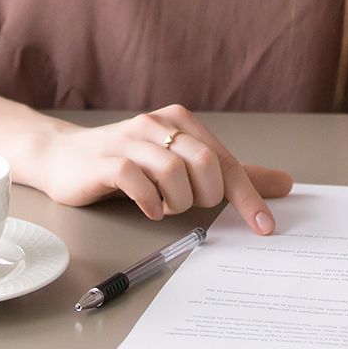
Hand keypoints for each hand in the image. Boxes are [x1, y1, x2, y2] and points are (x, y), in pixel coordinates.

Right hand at [23, 104, 292, 233]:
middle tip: (187, 206)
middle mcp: (158, 124)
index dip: (248, 197)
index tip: (264, 227)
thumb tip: (284, 183)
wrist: (63, 157)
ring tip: (164, 206)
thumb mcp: (183, 164)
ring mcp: (130, 140)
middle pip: (205, 164)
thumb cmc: (127, 162)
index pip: (225, 160)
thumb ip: (231, 175)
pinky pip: (138, 181)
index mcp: (181, 121)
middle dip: (204, 197)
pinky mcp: (107, 160)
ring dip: (176, 202)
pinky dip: (150, 202)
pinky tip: (148, 209)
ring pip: (174, 172)